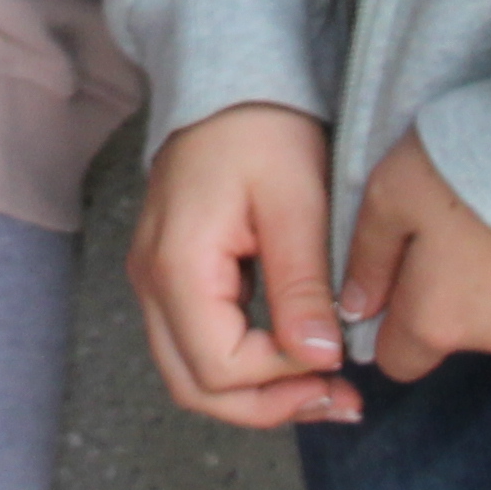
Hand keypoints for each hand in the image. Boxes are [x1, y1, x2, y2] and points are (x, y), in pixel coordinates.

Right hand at [124, 102, 356, 426]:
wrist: (231, 83)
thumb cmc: (263, 130)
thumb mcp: (296, 202)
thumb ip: (303, 285)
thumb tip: (320, 359)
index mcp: (177, 265)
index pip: (220, 366)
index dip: (282, 377)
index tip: (337, 357)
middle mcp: (151, 281)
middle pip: (195, 387)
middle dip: (268, 406)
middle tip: (339, 400)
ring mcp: (155, 280)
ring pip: (192, 374)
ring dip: (257, 394)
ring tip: (325, 389)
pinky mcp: (172, 276)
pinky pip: (198, 345)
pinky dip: (246, 368)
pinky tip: (296, 357)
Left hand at [345, 130, 490, 381]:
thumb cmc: (464, 169)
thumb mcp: (389, 195)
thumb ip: (367, 259)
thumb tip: (355, 307)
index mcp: (437, 322)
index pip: (398, 361)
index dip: (387, 326)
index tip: (393, 279)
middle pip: (453, 332)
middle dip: (442, 295)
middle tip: (446, 230)